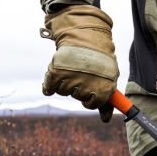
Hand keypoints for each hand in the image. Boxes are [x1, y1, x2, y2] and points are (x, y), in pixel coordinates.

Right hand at [42, 5, 118, 121]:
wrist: (84, 34)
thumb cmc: (99, 60)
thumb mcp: (108, 78)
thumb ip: (107, 101)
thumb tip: (106, 121)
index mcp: (103, 90)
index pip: (91, 105)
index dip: (90, 97)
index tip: (90, 87)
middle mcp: (87, 86)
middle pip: (76, 97)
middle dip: (78, 86)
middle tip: (82, 71)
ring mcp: (71, 80)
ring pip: (63, 91)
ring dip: (65, 81)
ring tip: (73, 66)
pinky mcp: (56, 74)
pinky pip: (49, 88)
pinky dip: (49, 85)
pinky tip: (55, 75)